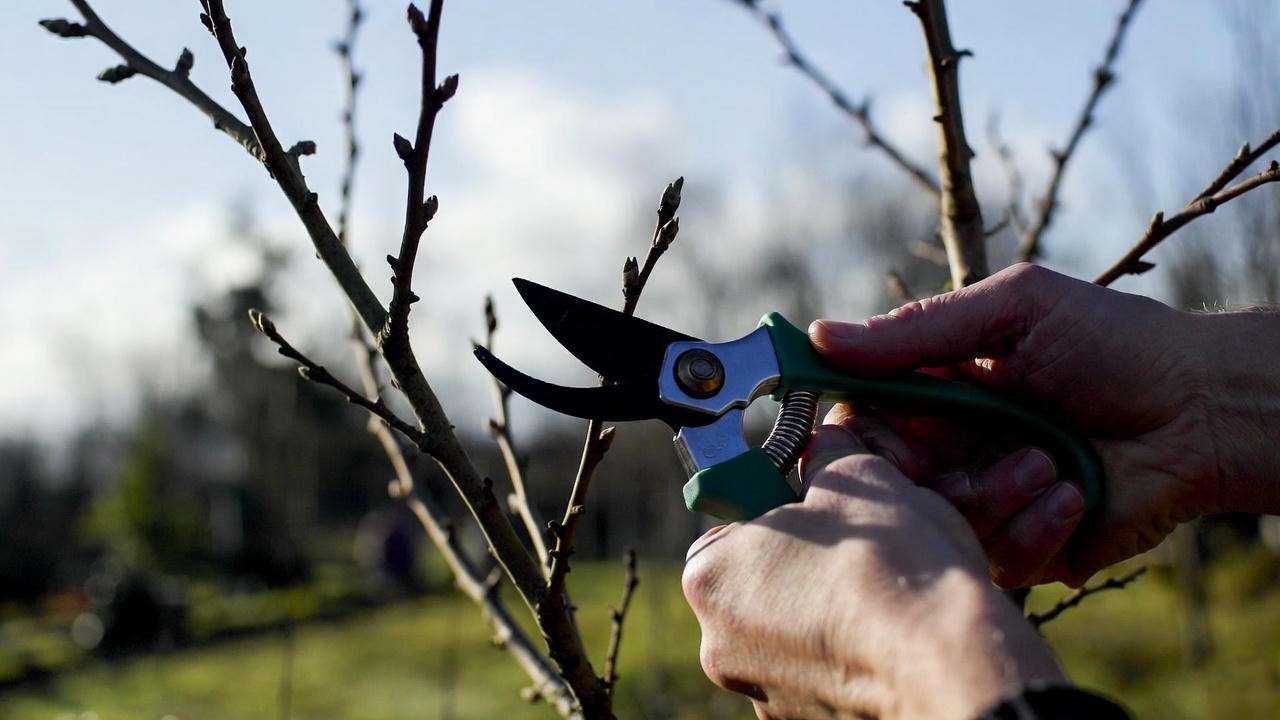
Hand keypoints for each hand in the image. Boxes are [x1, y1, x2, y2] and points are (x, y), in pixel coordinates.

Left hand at [683, 414, 1065, 719]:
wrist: (949, 664)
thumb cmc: (892, 565)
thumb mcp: (860, 475)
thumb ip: (828, 455)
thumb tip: (828, 442)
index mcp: (710, 575)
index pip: (733, 520)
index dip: (782, 503)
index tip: (822, 504)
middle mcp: (719, 642)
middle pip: (761, 578)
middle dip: (806, 559)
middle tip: (861, 547)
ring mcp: (761, 690)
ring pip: (793, 628)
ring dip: (828, 608)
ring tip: (884, 592)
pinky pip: (823, 670)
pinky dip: (849, 651)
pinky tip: (890, 633)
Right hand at [809, 262, 1275, 586]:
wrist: (1204, 410)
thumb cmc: (1116, 345)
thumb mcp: (1012, 311)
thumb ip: (917, 330)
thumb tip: (819, 336)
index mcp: (943, 389)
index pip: (866, 412)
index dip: (854, 422)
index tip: (850, 423)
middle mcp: (956, 447)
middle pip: (890, 477)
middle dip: (920, 464)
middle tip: (948, 449)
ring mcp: (990, 498)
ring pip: (938, 521)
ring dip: (988, 491)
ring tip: (1046, 461)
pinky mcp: (1028, 547)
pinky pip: (995, 557)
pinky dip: (1031, 524)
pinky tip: (1070, 492)